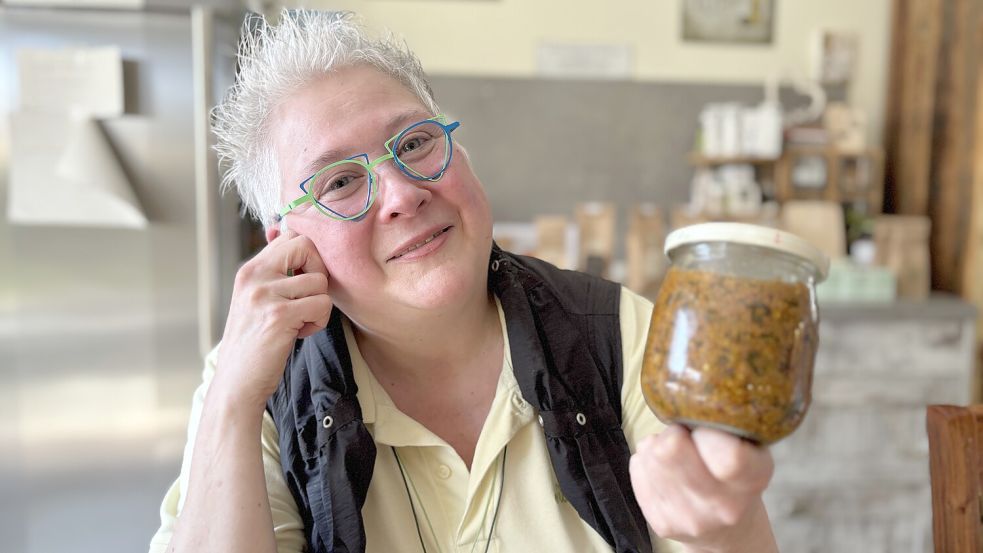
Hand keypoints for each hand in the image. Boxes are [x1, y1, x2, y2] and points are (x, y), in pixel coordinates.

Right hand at [213, 229, 332, 410]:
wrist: (237, 381)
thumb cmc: (254, 342)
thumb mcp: (256, 300)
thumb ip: (275, 274)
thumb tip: (296, 242)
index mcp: (250, 270)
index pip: (291, 236)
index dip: (309, 256)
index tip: (304, 281)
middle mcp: (254, 276)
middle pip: (307, 246)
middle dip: (319, 272)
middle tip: (308, 298)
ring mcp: (265, 294)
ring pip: (320, 281)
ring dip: (318, 306)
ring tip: (299, 322)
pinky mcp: (279, 315)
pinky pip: (322, 304)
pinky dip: (318, 322)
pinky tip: (299, 333)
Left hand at [629, 425, 777, 552]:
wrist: (729, 530)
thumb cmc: (736, 475)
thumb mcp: (750, 445)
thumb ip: (727, 423)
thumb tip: (687, 395)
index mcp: (753, 479)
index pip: (728, 456)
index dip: (706, 430)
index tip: (704, 427)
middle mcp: (724, 506)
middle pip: (671, 452)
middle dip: (673, 432)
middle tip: (682, 434)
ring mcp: (690, 519)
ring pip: (650, 457)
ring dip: (657, 445)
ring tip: (673, 451)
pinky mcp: (662, 524)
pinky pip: (638, 469)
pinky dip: (646, 461)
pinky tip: (663, 468)